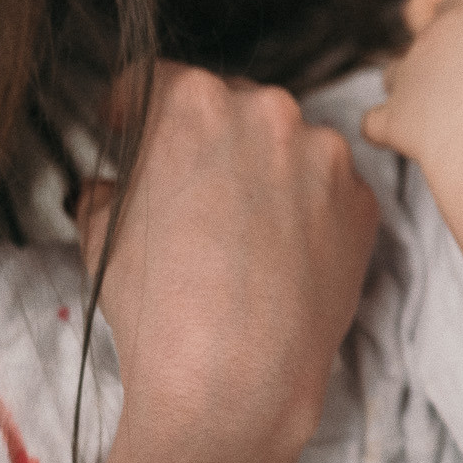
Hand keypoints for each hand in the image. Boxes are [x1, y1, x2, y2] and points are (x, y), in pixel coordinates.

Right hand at [76, 62, 378, 448]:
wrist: (237, 382)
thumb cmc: (159, 311)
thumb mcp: (100, 236)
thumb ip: (108, 189)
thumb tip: (111, 187)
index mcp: (192, 103)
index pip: (155, 80)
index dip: (133, 107)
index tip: (127, 125)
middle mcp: (267, 110)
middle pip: (228, 105)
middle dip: (205, 140)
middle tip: (187, 191)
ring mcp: (324, 153)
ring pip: (285, 145)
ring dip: (261, 172)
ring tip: (236, 235)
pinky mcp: (362, 200)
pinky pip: (325, 188)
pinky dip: (304, 209)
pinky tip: (279, 257)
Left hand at [364, 0, 462, 168]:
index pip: (460, 0)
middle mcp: (426, 39)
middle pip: (427, 38)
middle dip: (445, 54)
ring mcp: (404, 79)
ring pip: (394, 74)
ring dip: (411, 85)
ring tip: (439, 107)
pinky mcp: (391, 119)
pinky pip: (374, 122)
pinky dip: (386, 127)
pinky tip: (407, 135)